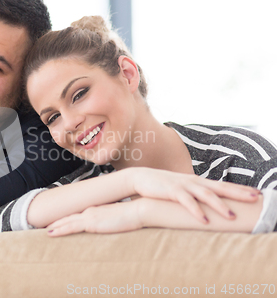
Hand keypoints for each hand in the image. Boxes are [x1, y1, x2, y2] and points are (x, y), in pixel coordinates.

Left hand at [46, 201, 142, 236]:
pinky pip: (70, 226)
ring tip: (46, 230)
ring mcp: (90, 215)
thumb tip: (117, 225)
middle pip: (70, 216)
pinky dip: (59, 229)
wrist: (140, 209)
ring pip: (67, 221)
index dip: (69, 218)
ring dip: (55, 226)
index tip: (61, 221)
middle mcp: (91, 210)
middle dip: (58, 221)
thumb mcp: (123, 218)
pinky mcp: (91, 222)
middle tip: (47, 225)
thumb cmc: (135, 215)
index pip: (80, 214)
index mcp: (98, 209)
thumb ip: (116, 221)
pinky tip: (50, 232)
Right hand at [127, 167, 259, 223]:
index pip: (223, 185)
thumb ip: (195, 194)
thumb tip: (208, 204)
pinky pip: (187, 202)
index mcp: (198, 181)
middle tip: (255, 199)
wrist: (141, 177)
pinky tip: (204, 220)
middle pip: (220, 187)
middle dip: (239, 193)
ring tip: (232, 216)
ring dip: (220, 206)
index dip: (240, 189)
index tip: (257, 193)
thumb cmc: (163, 186)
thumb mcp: (182, 189)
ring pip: (206, 195)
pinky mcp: (172, 191)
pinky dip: (196, 211)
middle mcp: (194, 181)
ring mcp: (184, 185)